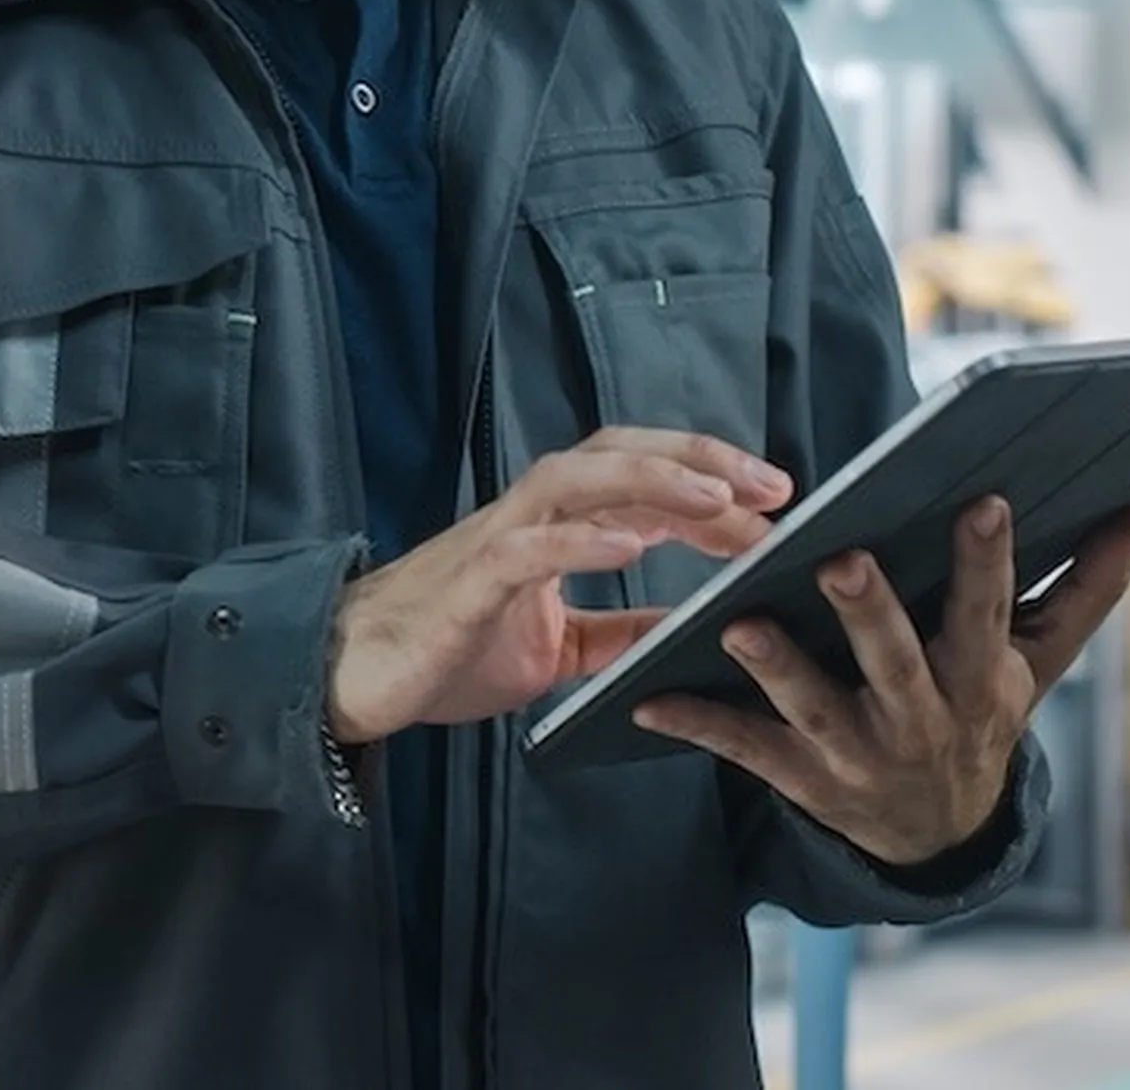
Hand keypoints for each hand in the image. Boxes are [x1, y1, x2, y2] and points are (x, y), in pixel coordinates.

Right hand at [324, 428, 793, 744]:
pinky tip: (633, 544)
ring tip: (718, 498)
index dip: (709, 481)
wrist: (351, 675)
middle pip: (617, 454)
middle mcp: (527, 516)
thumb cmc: (450, 649)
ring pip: (575, 480)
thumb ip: (622, 630)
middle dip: (698, 461)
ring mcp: (495, 541)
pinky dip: (582, 540)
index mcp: (553, 527)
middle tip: (773, 486)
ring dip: (651, 481)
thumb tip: (692, 629)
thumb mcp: (561, 648)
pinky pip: (529, 548)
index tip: (778, 502)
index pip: (640, 479)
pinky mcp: (468, 583)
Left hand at [631, 497, 1129, 867]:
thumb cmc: (981, 711)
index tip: (982, 500)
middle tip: (841, 560)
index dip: (986, 562)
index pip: (988, 614)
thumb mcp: (1038, 663)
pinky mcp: (802, 779)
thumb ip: (1084, 587)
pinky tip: (645, 696)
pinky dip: (696, 723)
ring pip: (814, 707)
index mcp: (980, 680)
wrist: (938, 836)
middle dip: (871, 614)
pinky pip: (743, 749)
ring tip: (736, 623)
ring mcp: (858, 754)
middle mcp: (922, 720)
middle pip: (896, 663)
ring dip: (776, 668)